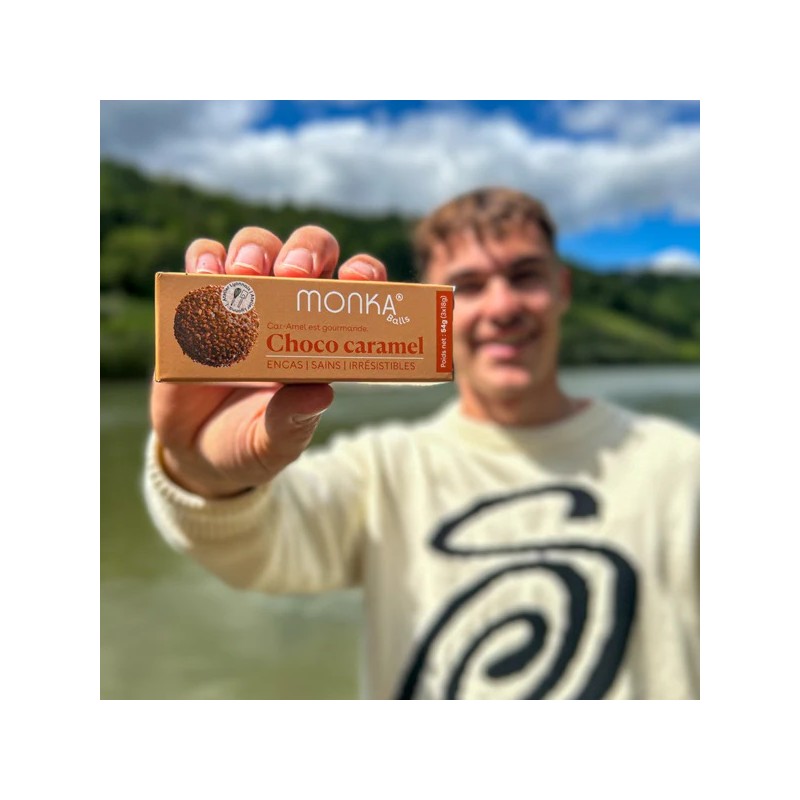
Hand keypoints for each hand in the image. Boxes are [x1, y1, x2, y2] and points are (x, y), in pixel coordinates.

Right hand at [150, 225, 387, 497]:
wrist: (194, 454)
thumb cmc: (250, 444)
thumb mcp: (273, 443)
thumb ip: (292, 421)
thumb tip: (321, 393)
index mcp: (323, 336)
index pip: (355, 289)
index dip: (363, 273)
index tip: (355, 280)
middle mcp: (288, 307)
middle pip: (309, 252)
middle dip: (306, 251)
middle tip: (294, 273)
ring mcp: (244, 299)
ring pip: (258, 245)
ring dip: (255, 249)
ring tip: (245, 275)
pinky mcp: (199, 301)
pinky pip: (205, 259)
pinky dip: (206, 257)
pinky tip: (207, 275)